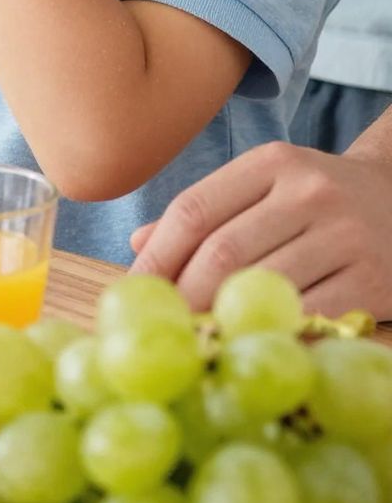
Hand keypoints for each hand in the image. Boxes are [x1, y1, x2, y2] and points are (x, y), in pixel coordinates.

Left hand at [129, 140, 391, 319]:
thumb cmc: (318, 199)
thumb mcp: (266, 185)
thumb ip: (207, 211)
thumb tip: (140, 244)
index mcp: (272, 162)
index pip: (194, 209)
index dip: (157, 256)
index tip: (134, 290)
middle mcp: (309, 191)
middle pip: (223, 251)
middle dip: (184, 295)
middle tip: (165, 324)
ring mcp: (344, 234)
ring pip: (262, 284)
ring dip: (222, 318)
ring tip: (198, 336)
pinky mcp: (372, 279)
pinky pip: (308, 315)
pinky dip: (272, 331)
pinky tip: (252, 340)